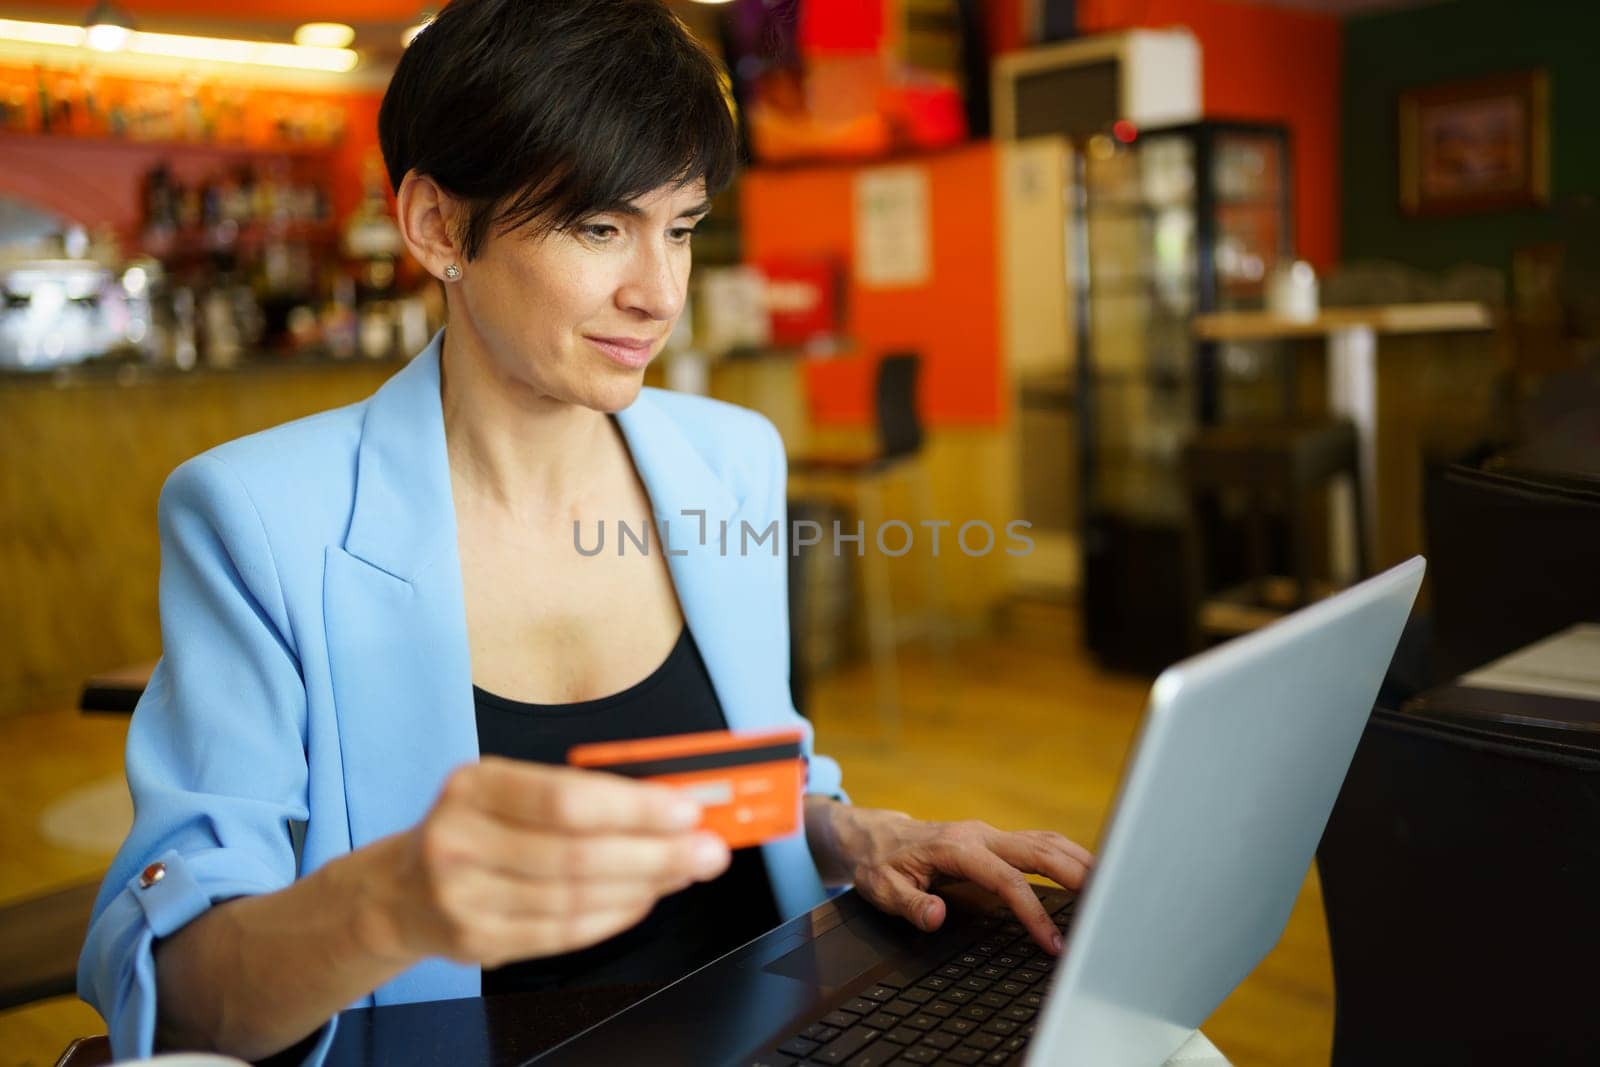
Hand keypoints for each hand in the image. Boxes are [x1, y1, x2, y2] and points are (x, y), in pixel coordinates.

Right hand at [361, 757, 731, 967]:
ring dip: (644, 886)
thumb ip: (582, 791)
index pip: (564, 799)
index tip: (686, 810)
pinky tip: (644, 898)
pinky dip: (614, 915)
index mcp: (474, 786)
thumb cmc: (478, 825)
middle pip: (576, 855)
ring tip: (684, 871)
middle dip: (655, 853)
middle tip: (707, 850)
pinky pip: (562, 933)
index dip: (632, 808)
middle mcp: (459, 840)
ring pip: (574, 898)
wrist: (402, 889)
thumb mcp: (511, 787)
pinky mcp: (477, 941)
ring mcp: (463, 897)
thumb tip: (671, 801)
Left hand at [808, 801, 1092, 955]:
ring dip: (1080, 860)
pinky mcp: (998, 839)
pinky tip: (1088, 873)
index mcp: (957, 848)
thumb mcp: (884, 889)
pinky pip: (1040, 842)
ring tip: (1112, 886)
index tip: (1053, 942)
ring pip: (1046, 840)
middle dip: (1077, 875)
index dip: (1033, 912)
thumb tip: (938, 916)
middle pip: (1040, 850)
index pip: (1007, 880)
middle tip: (1108, 904)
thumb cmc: (882, 865)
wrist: (876, 837)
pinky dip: (1069, 855)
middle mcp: (981, 835)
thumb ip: (912, 904)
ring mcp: (991, 833)